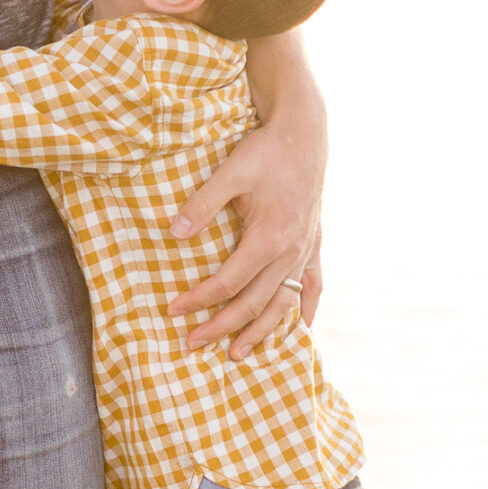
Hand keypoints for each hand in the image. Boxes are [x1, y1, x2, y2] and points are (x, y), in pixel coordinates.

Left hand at [168, 124, 322, 358]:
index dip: (200, 299)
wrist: (304, 135)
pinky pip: (312, 286)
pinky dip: (305, 311)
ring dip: (261, 331)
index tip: (174, 309)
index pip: (228, 282)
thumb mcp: (230, 172)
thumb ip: (202, 204)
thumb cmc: (265, 151)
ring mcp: (305, 251)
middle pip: (254, 302)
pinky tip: (301, 331)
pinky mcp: (313, 244)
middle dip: (222, 326)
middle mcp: (290, 251)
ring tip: (239, 354)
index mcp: (269, 237)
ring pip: (282, 303)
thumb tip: (174, 233)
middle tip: (192, 344)